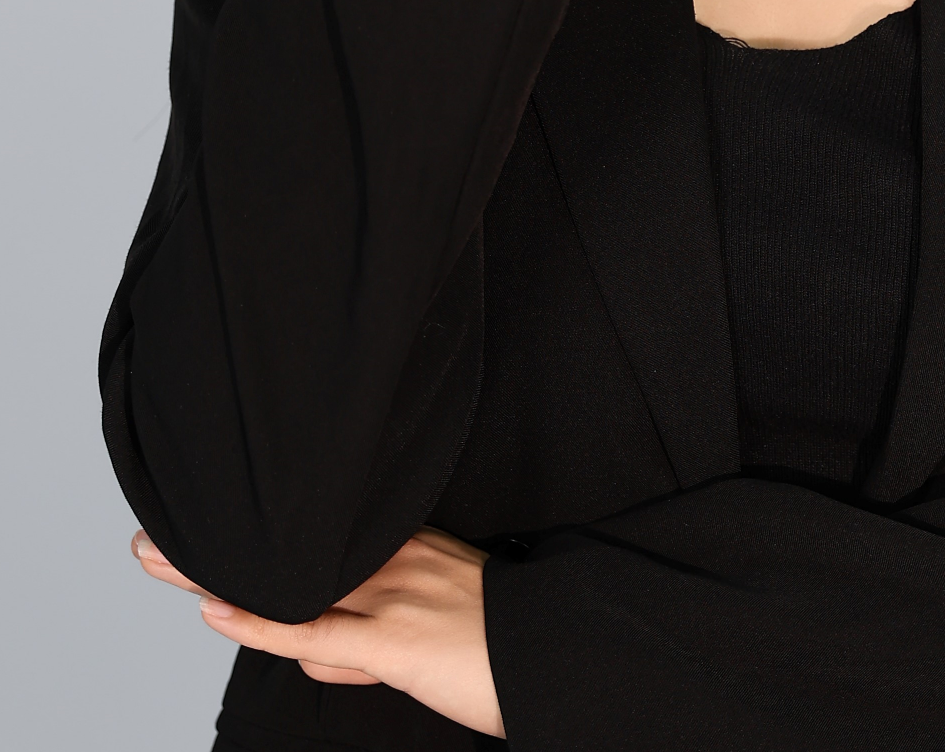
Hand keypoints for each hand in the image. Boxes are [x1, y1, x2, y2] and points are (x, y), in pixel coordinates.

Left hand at [131, 527, 503, 736]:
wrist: (563, 653)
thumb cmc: (507, 643)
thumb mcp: (436, 628)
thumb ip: (371, 642)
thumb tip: (318, 662)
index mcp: (407, 550)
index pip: (315, 536)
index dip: (259, 528)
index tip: (213, 511)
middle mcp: (392, 562)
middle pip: (287, 546)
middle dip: (214, 541)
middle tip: (153, 526)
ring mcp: (391, 597)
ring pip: (286, 580)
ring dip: (211, 570)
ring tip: (153, 555)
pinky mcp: (393, 641)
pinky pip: (313, 631)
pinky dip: (259, 622)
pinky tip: (216, 610)